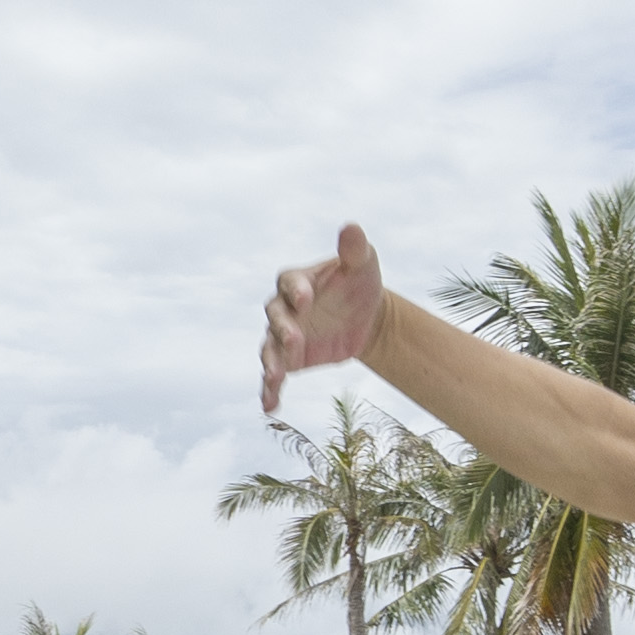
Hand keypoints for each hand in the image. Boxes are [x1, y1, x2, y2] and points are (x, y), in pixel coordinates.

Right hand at [259, 226, 384, 416]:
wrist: (364, 316)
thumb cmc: (359, 283)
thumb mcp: (363, 264)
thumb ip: (354, 249)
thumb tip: (351, 228)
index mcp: (298, 281)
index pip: (289, 282)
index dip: (295, 290)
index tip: (306, 299)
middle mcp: (285, 308)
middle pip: (275, 317)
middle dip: (282, 329)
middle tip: (295, 340)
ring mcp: (284, 335)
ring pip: (269, 348)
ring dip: (270, 362)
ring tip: (274, 377)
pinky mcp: (290, 359)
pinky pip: (275, 375)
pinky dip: (269, 390)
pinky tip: (269, 406)